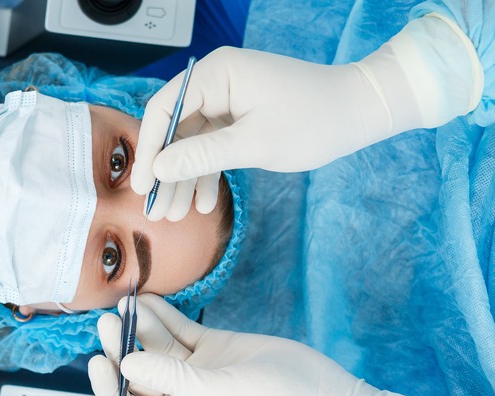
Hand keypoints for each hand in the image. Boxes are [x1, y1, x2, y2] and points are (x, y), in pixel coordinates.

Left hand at [88, 294, 430, 395]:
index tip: (98, 361)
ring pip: (158, 348)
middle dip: (122, 348)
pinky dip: (165, 316)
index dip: (110, 388)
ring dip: (141, 327)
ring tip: (126, 303)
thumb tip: (126, 367)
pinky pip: (181, 331)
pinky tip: (149, 300)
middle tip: (108, 321)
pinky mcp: (214, 349)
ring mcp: (198, 373)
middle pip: (140, 374)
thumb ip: (173, 381)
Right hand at [133, 15, 480, 220]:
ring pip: (191, 142)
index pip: (165, 109)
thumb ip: (202, 156)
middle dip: (166, 172)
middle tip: (156, 210)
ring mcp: (227, 98)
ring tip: (175, 215)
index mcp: (218, 74)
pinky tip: (203, 204)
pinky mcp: (238, 115)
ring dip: (184, 179)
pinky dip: (207, 172)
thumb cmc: (315, 121)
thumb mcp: (254, 144)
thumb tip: (159, 169)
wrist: (361, 112)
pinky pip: (211, 145)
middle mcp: (217, 81)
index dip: (149, 150)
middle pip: (175, 129)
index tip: (141, 185)